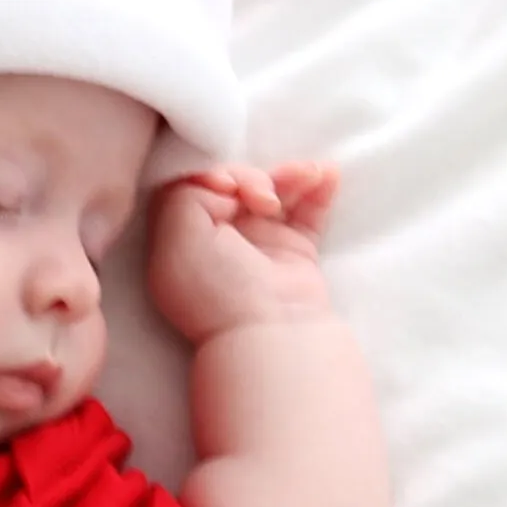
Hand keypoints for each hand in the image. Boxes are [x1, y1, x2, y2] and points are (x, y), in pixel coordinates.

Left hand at [147, 160, 343, 344]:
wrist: (272, 332)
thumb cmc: (218, 287)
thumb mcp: (178, 234)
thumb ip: (187, 192)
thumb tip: (224, 184)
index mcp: (183, 240)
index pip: (195, 186)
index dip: (213, 174)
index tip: (228, 186)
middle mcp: (219, 241)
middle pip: (237, 184)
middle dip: (255, 177)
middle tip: (265, 197)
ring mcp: (258, 246)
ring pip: (275, 192)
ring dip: (292, 176)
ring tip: (308, 175)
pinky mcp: (294, 252)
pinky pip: (307, 210)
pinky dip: (319, 189)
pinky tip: (329, 174)